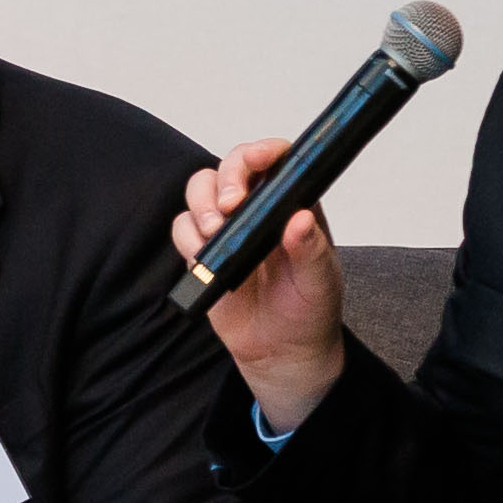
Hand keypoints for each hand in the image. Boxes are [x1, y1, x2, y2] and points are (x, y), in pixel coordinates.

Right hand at [174, 139, 348, 435]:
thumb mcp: (320, 282)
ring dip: (201, 206)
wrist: (282, 351)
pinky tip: (204, 257)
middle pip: (229, 166)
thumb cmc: (310, 311)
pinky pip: (182, 227)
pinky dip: (187, 237)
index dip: (262, 151)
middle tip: (229, 206)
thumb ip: (311, 250)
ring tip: (215, 234)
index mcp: (292, 204)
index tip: (256, 160)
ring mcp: (228, 228)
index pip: (276, 160)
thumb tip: (300, 219)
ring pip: (199, 190)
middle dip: (225, 179)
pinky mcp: (203, 251)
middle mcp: (257, 208)